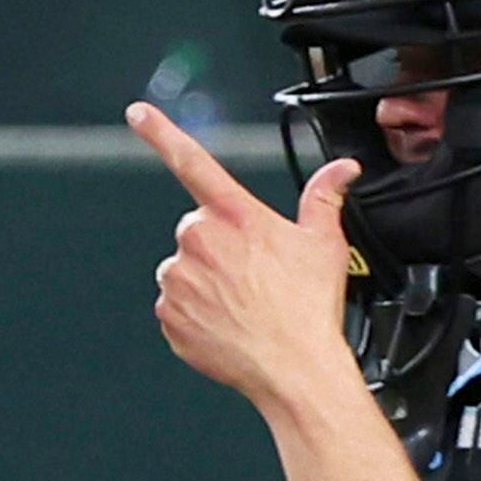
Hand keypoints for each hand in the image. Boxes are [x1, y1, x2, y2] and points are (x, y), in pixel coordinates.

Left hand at [130, 101, 362, 409]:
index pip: (193, 161)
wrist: (293, 368)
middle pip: (196, 228)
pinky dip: (194, 311)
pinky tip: (225, 322)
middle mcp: (201, 241)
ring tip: (240, 301)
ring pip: (182, 267)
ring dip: (203, 278)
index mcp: (236, 215)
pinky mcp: (168, 313)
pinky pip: (174, 304)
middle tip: (250, 272)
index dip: (162, 132)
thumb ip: (326, 196)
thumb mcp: (325, 243)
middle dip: (217, 244)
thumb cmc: (309, 308)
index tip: (138, 113)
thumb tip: (342, 170)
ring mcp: (179, 278)